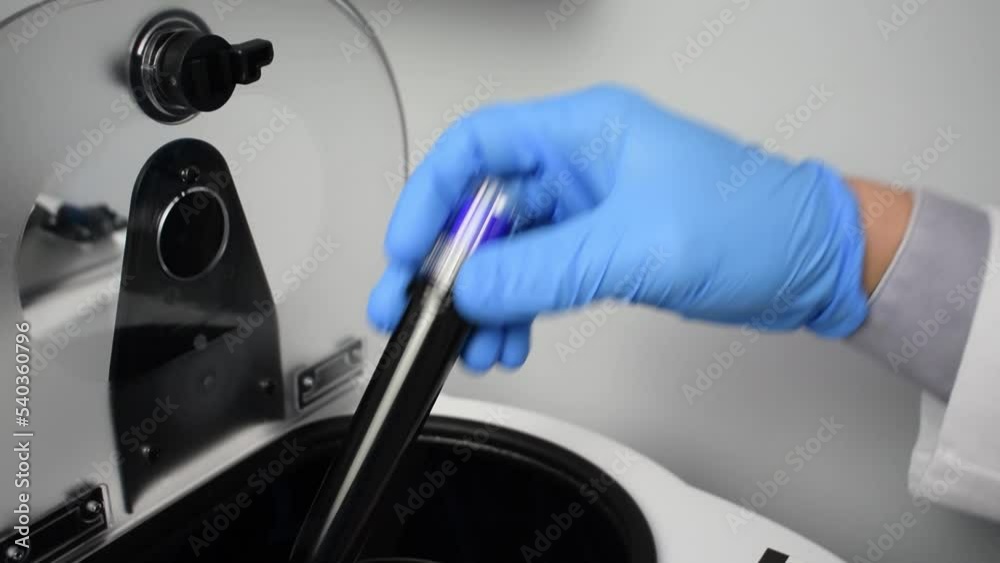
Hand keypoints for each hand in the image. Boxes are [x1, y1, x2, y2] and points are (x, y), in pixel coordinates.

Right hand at [367, 84, 867, 371]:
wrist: (812, 263)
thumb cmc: (755, 223)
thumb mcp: (639, 245)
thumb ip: (545, 270)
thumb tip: (471, 288)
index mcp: (584, 132)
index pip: (477, 147)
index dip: (430, 196)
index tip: (408, 248)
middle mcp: (579, 164)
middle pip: (482, 204)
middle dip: (445, 259)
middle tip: (412, 303)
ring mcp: (589, 208)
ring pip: (506, 249)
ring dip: (482, 297)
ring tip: (470, 341)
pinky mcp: (600, 246)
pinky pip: (536, 276)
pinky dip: (516, 309)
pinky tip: (509, 339)